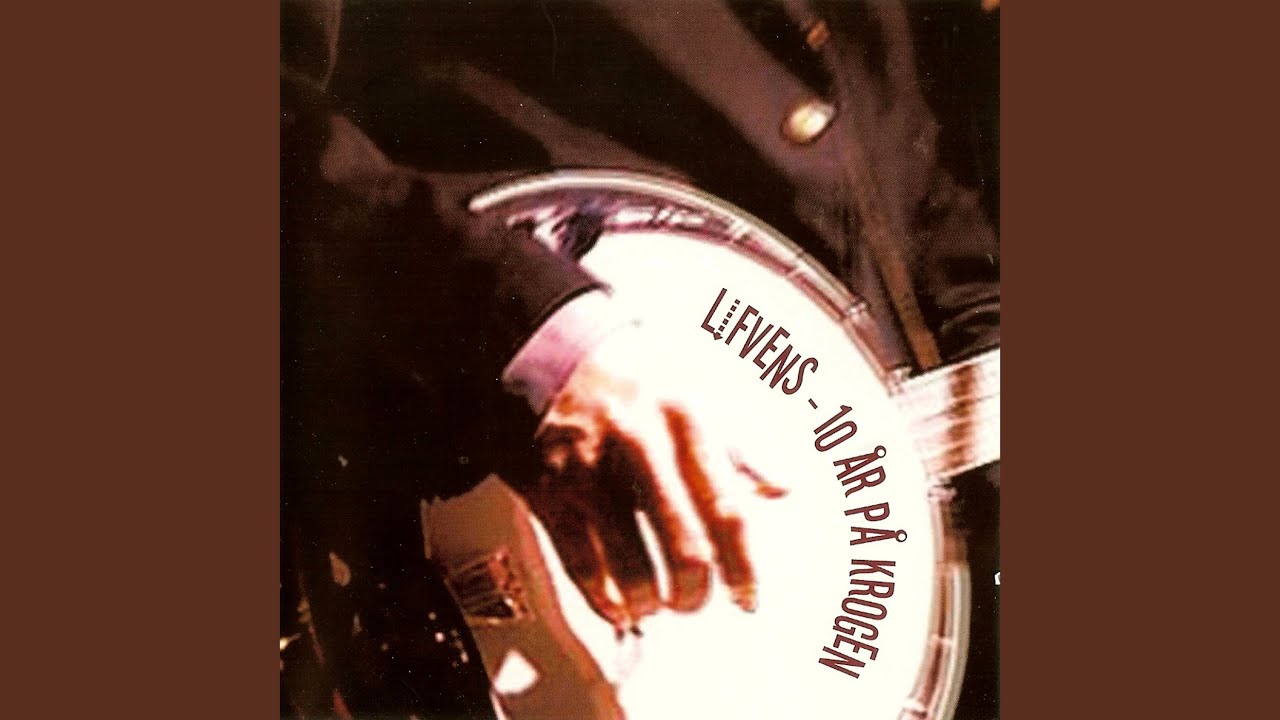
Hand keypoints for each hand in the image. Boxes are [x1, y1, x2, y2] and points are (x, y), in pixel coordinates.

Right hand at [511, 330, 777, 632]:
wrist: (549, 355)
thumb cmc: (631, 384)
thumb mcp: (691, 398)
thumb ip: (736, 448)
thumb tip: (781, 487)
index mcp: (685, 421)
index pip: (727, 508)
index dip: (743, 565)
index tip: (748, 596)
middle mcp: (641, 445)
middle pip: (685, 546)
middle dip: (694, 593)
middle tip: (695, 603)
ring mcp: (591, 472)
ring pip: (631, 565)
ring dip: (649, 601)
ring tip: (656, 605)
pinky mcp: (549, 491)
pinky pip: (579, 562)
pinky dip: (601, 597)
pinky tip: (617, 606)